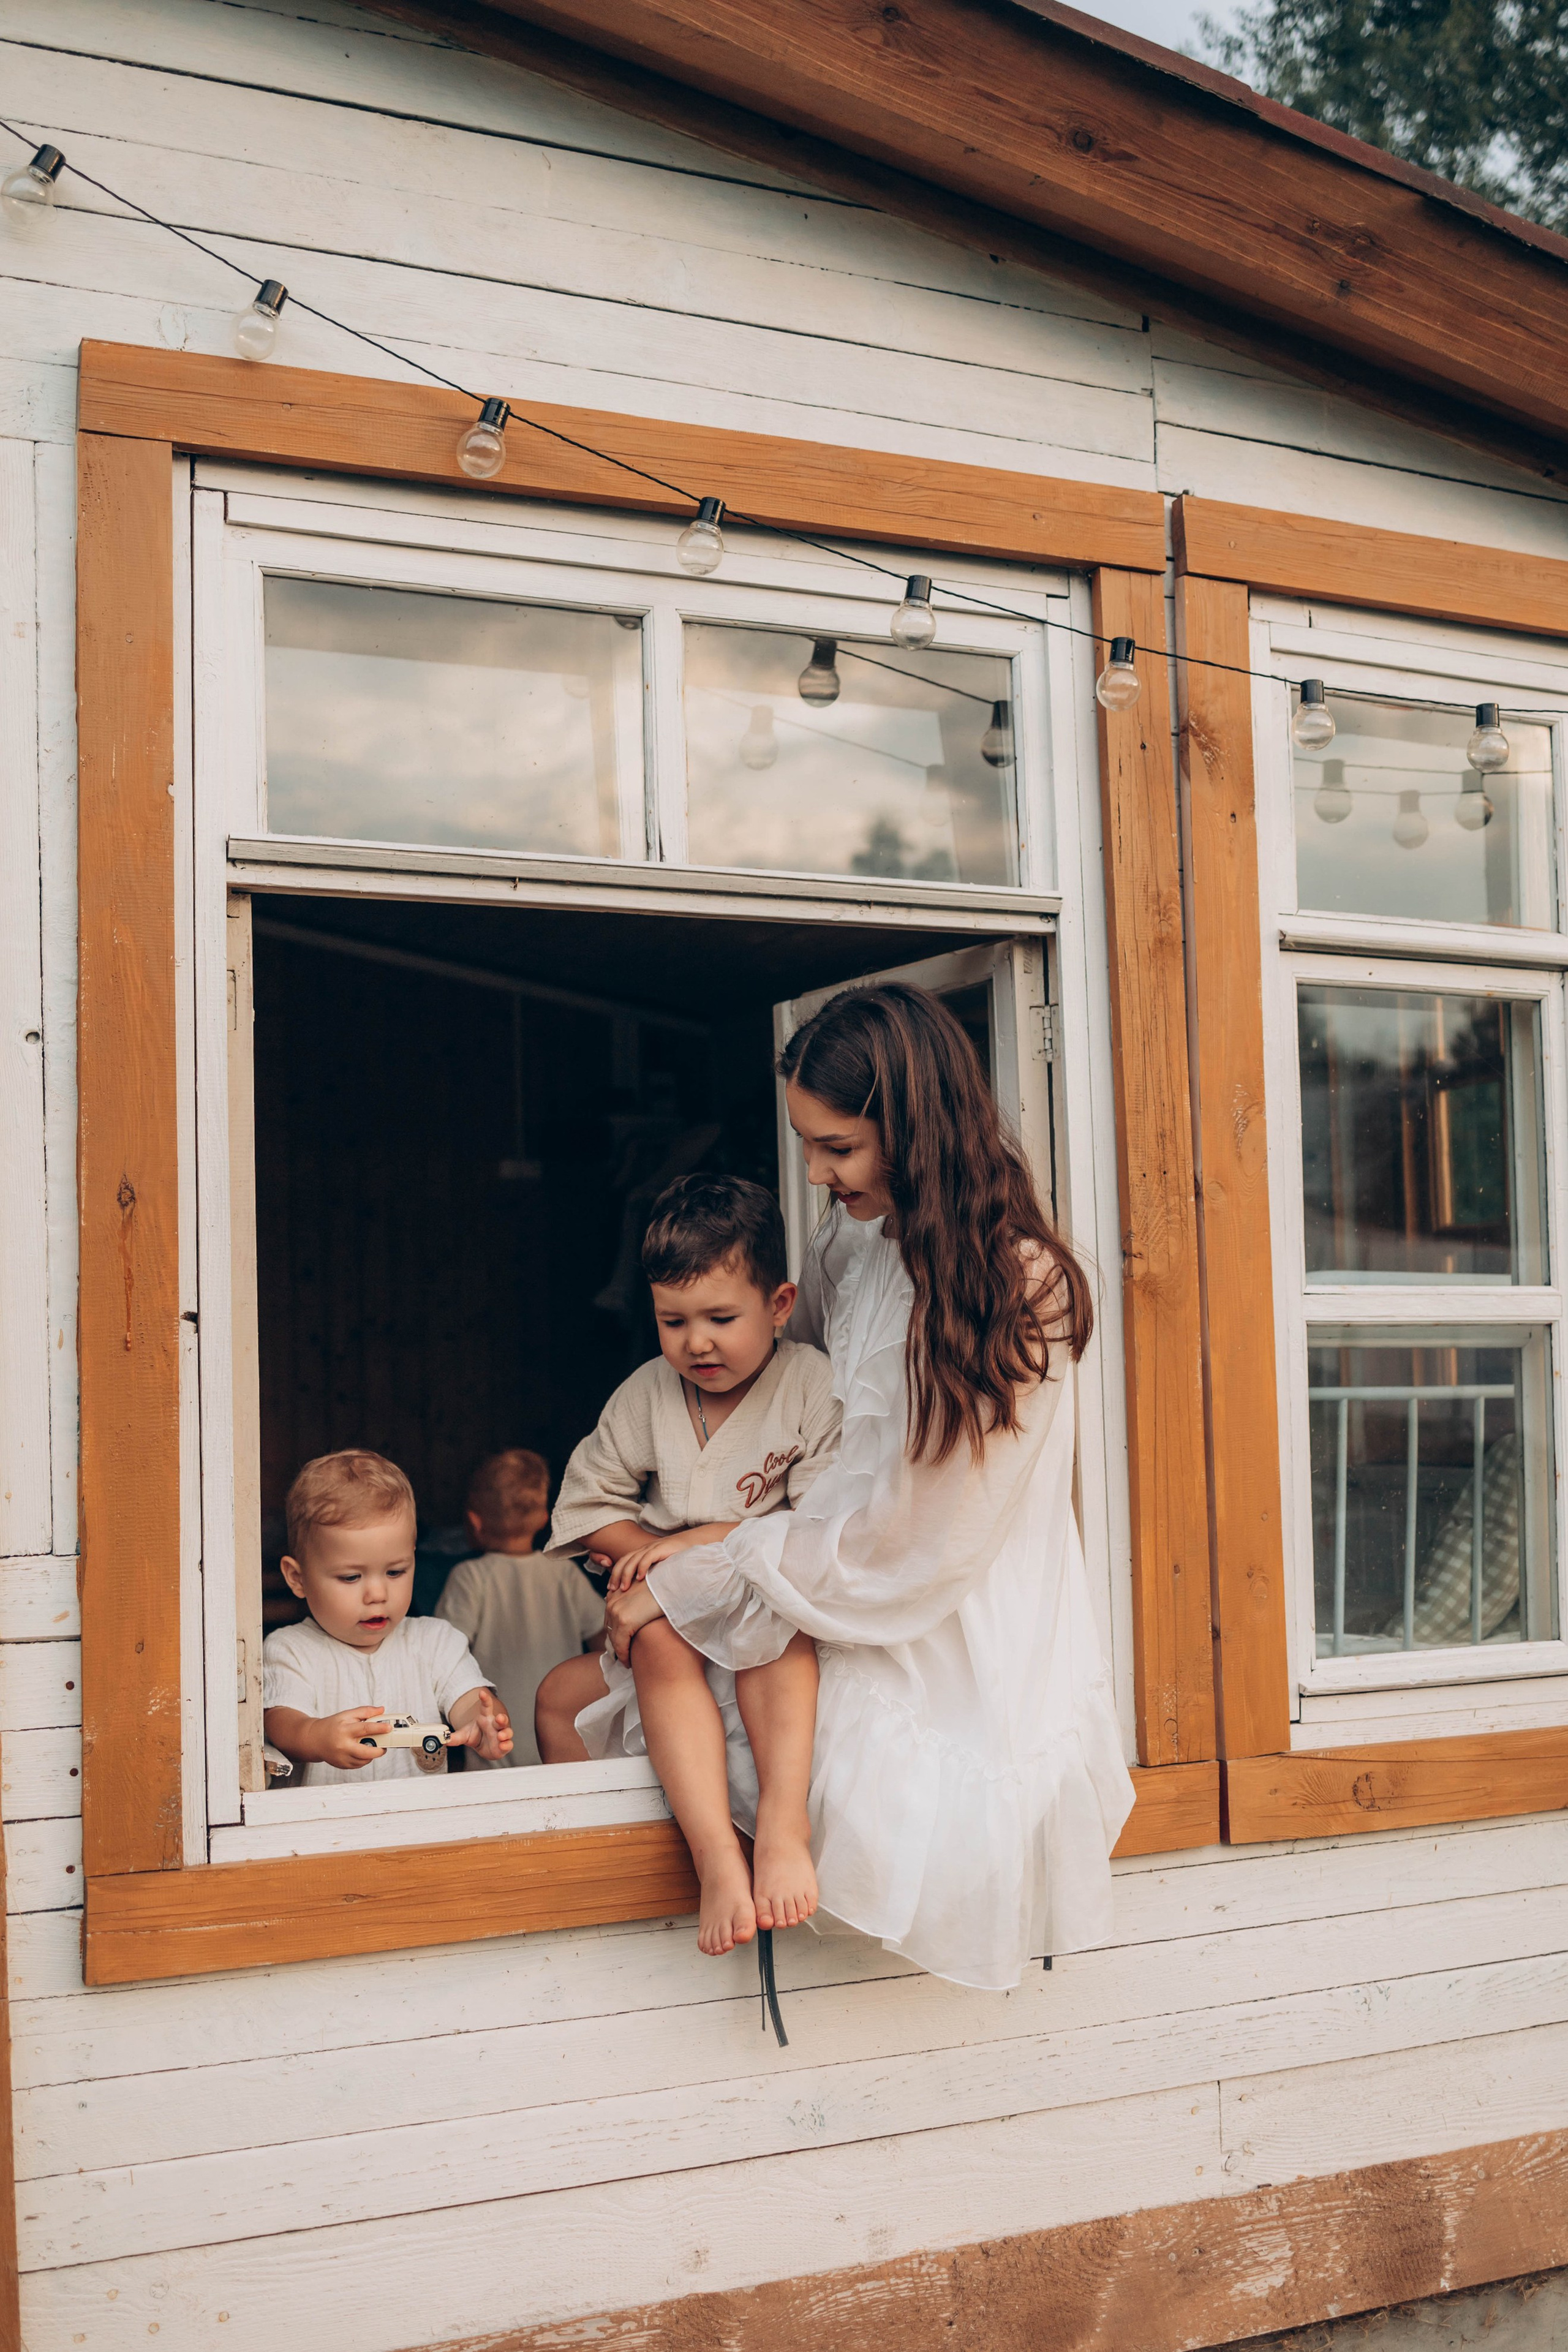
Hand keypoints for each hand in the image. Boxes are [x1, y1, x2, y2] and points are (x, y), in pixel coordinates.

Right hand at [316, 1705, 391, 1769]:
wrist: (314, 1739)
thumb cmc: (332, 1726)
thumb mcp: (347, 1714)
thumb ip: (365, 1711)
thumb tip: (381, 1710)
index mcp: (345, 1730)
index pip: (365, 1729)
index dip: (379, 1728)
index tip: (388, 1728)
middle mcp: (343, 1745)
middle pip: (366, 1752)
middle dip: (380, 1749)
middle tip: (385, 1745)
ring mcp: (342, 1757)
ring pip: (364, 1760)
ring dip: (372, 1754)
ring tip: (372, 1746)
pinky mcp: (342, 1765)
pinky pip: (358, 1765)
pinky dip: (364, 1759)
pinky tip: (362, 1751)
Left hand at [449, 1688, 513, 1762]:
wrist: (483, 1747)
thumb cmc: (476, 1736)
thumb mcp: (464, 1735)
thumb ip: (455, 1737)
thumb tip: (445, 1739)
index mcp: (485, 1718)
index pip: (486, 1706)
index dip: (485, 1699)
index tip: (482, 1693)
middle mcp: (495, 1725)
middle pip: (501, 1719)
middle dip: (502, 1718)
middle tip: (499, 1718)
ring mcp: (500, 1735)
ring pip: (507, 1731)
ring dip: (506, 1732)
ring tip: (501, 1735)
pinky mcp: (503, 1746)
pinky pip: (508, 1744)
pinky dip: (507, 1745)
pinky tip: (503, 1745)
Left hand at [605, 1524, 736, 1592]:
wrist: (699, 1542)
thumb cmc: (683, 1559)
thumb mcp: (664, 1569)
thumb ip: (654, 1576)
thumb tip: (643, 1595)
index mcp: (644, 1554)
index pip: (624, 1563)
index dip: (615, 1576)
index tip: (611, 1591)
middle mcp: (646, 1550)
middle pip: (624, 1562)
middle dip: (616, 1577)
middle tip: (612, 1592)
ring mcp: (654, 1548)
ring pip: (633, 1560)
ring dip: (626, 1574)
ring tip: (623, 1588)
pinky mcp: (663, 1548)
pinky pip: (648, 1556)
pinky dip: (642, 1566)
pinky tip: (639, 1578)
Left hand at [605, 1579, 665, 1663]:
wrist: (671, 1585)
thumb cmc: (662, 1589)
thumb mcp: (643, 1593)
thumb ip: (634, 1601)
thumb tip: (635, 1613)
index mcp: (615, 1595)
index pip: (610, 1621)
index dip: (615, 1634)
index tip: (621, 1645)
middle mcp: (612, 1603)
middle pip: (610, 1631)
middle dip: (616, 1644)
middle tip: (623, 1656)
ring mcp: (617, 1612)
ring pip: (614, 1640)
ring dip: (620, 1652)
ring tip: (626, 1661)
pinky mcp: (624, 1622)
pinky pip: (621, 1645)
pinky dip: (624, 1656)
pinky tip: (629, 1662)